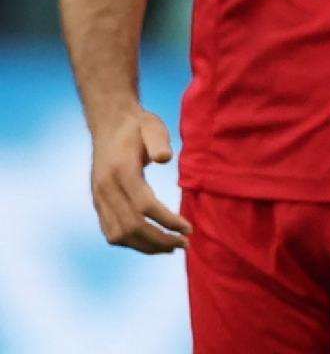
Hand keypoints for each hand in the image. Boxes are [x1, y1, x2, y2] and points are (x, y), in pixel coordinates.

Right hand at [89, 107, 190, 252]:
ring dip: (145, 246)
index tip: (188, 229)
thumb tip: (165, 158)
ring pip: (118, 235)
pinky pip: (110, 231)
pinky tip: (151, 242)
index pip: (144, 206)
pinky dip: (131, 242)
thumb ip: (159, 141)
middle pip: (131, 226)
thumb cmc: (137, 126)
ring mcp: (99, 198)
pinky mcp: (98, 203)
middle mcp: (106, 189)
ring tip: (170, 248)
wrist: (109, 124)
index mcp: (121, 171)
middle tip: (184, 244)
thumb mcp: (152, 126)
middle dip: (159, 240)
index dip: (167, 221)